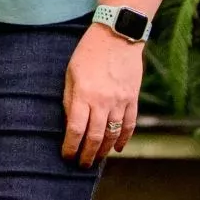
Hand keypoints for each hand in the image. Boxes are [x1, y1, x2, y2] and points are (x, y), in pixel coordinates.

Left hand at [62, 26, 143, 163]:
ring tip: (97, 159)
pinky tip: (117, 148)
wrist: (118, 35)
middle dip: (87, 155)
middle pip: (94, 137)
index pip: (76, 130)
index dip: (70, 147)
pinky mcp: (132, 98)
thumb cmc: (88, 53)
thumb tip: (70, 124)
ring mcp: (120, 101)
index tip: (67, 155)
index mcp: (84, 95)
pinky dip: (123, 139)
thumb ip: (70, 100)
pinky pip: (129, 124)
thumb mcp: (71, 74)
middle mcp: (103, 101)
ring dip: (103, 150)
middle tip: (82, 164)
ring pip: (112, 134)